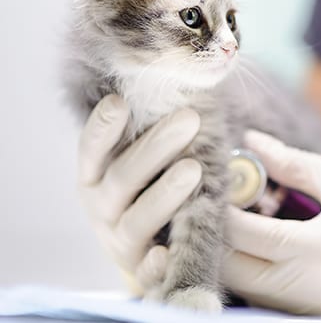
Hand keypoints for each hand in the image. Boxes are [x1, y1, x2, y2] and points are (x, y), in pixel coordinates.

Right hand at [77, 94, 201, 292]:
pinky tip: (165, 253)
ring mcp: (120, 241)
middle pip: (123, 177)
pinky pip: (146, 271)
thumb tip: (185, 84)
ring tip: (193, 169)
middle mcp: (101, 208)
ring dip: (164, 195)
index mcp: (95, 176)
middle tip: (189, 118)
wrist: (155, 245)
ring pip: (137, 220)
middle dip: (156, 147)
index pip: (92, 149)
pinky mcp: (141, 271)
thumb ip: (153, 129)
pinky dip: (153, 264)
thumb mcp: (147, 159)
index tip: (119, 102)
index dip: (103, 127)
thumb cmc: (153, 185)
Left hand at [222, 131, 320, 315]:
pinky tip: (262, 235)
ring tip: (239, 211)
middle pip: (230, 270)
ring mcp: (309, 309)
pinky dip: (256, 266)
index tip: (209, 173)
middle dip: (215, 234)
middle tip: (216, 195)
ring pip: (246, 285)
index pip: (237, 235)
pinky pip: (269, 292)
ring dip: (233, 252)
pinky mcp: (318, 312)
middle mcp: (303, 292)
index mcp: (311, 254)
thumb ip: (291, 164)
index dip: (217, 203)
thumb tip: (251, 142)